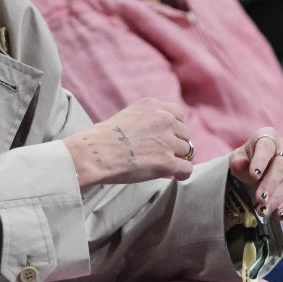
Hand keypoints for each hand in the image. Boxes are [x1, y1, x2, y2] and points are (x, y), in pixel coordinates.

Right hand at [64, 98, 193, 187]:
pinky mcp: (167, 162)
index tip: (168, 137)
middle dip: (175, 144)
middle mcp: (164, 119)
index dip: (174, 128)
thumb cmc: (102, 138)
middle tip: (161, 154)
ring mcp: (167, 141)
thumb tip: (154, 137)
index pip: (177, 114)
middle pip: (184, 133)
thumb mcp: (126, 116)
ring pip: (186, 151)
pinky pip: (187, 168)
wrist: (95, 153)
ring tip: (161, 165)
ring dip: (176, 158)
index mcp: (152, 106)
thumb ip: (145, 121)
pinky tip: (173, 175)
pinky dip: (181, 173)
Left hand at [229, 127, 282, 220]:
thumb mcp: (237, 161)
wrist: (256, 174)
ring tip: (262, 211)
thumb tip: (240, 164)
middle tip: (259, 200)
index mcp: (268, 137)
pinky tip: (279, 215)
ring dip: (277, 198)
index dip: (261, 160)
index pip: (266, 146)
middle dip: (270, 184)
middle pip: (281, 166)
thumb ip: (238, 162)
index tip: (253, 176)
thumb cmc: (246, 162)